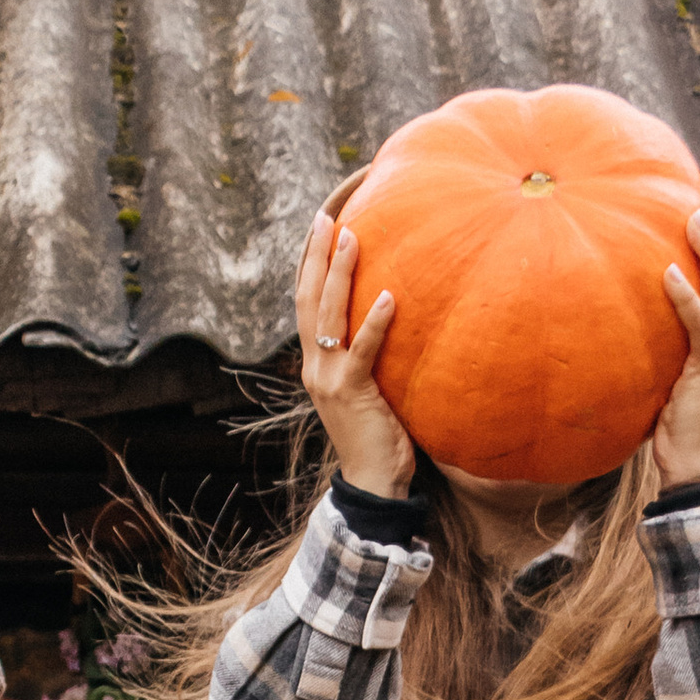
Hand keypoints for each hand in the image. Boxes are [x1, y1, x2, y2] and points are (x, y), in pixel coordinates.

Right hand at [298, 211, 413, 498]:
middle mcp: (314, 367)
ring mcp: (328, 380)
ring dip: (340, 274)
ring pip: (328, 316)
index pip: (306, 304)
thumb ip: (368, 356)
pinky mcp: (352, 393)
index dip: (310, 263)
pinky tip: (391, 296)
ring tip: (353, 237)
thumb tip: (392, 317)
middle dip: (316, 255)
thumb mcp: (367, 388)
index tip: (321, 227)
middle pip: (308, 300)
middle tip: (326, 216)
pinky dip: (375, 322)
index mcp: (314, 364)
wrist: (372, 482)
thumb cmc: (378, 436)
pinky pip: (362, 350)